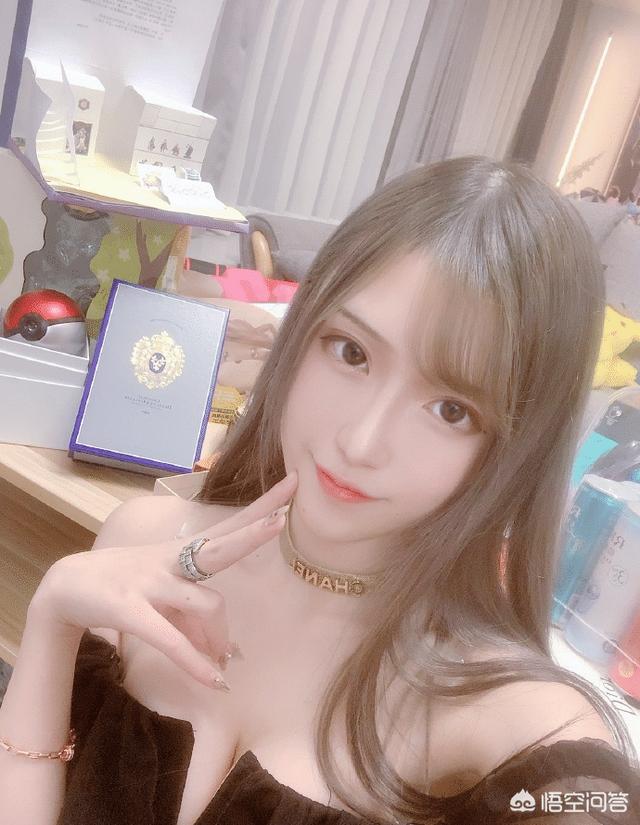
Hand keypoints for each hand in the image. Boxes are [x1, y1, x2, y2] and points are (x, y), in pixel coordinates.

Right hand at [30, 470, 297, 688]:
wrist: (64, 588)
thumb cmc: (124, 589)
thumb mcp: (165, 605)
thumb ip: (197, 626)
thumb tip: (230, 658)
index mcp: (183, 555)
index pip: (229, 526)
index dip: (260, 508)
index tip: (292, 483)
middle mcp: (172, 561)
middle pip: (221, 546)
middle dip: (253, 533)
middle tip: (283, 518)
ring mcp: (151, 582)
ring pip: (205, 602)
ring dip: (221, 639)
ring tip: (225, 666)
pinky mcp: (129, 608)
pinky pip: (170, 639)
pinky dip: (194, 663)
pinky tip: (214, 681)